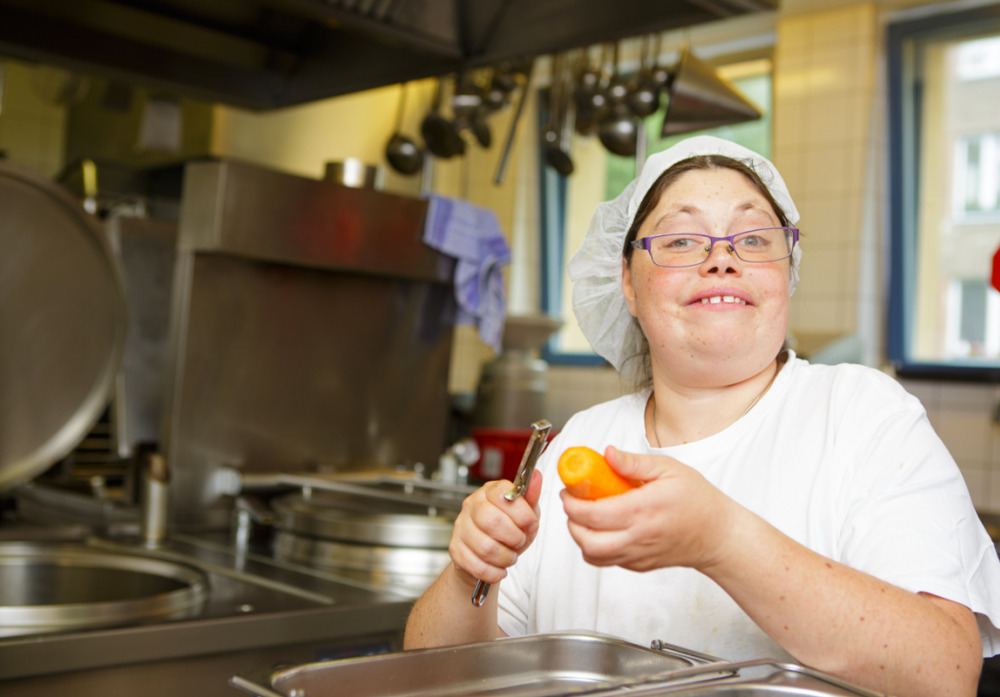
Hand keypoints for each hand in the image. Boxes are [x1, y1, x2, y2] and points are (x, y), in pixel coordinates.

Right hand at [448, 470, 542, 586]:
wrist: (487, 555)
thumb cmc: (507, 530)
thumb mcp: (525, 512)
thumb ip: (531, 497)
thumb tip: (537, 476)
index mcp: (490, 491)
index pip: (503, 495)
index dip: (521, 513)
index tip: (530, 523)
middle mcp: (472, 506)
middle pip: (492, 521)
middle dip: (513, 537)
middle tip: (519, 541)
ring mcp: (461, 527)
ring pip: (485, 546)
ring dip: (505, 557)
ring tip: (510, 556)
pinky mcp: (456, 549)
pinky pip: (477, 565)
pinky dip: (494, 572)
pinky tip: (499, 568)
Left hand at [559, 446, 739, 573]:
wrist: (718, 535)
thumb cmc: (698, 501)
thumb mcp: (669, 469)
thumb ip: (634, 463)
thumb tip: (606, 454)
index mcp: (643, 510)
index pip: (593, 513)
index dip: (572, 502)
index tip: (570, 489)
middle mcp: (638, 536)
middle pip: (586, 540)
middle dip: (571, 521)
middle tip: (573, 503)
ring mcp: (637, 554)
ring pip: (592, 555)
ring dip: (581, 536)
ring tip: (586, 516)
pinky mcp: (639, 565)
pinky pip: (607, 561)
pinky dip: (596, 547)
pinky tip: (604, 528)